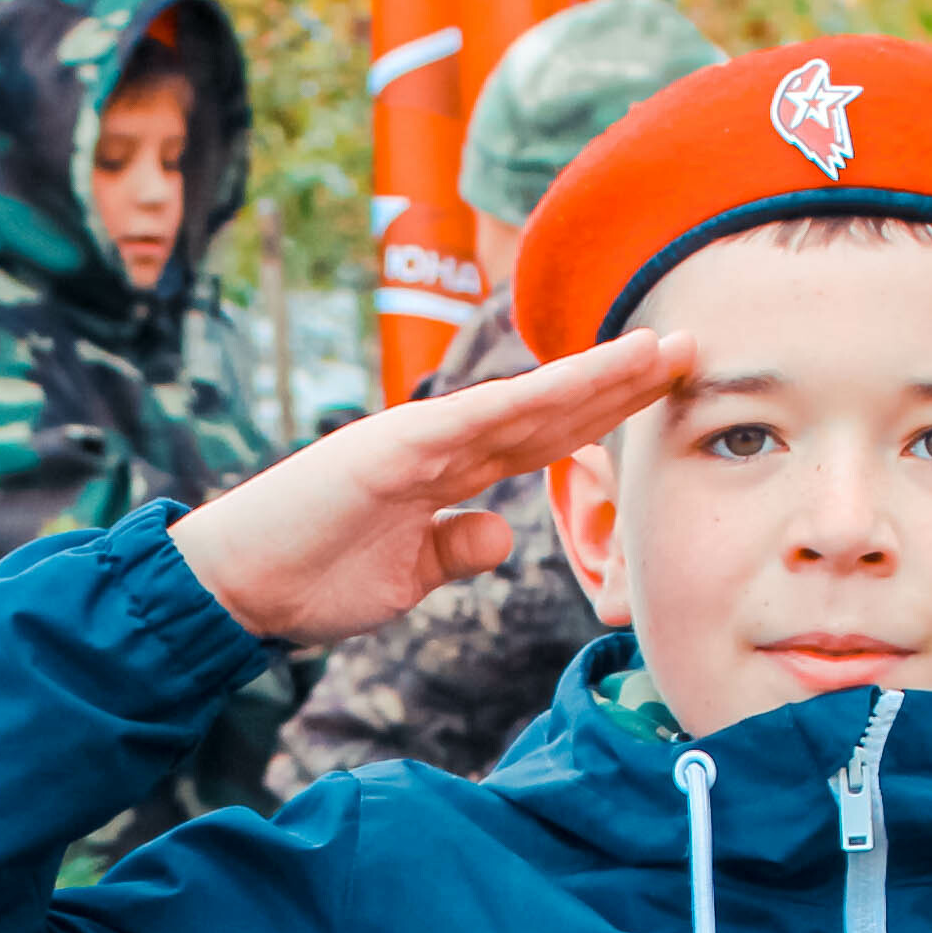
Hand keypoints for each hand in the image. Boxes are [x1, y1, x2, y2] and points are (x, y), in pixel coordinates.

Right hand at [171, 330, 694, 646]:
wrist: (238, 585)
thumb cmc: (311, 578)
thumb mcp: (408, 575)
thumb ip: (455, 547)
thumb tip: (501, 533)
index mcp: (447, 467)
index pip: (545, 432)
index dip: (608, 409)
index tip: (668, 390)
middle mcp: (441, 441)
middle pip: (551, 405)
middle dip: (623, 379)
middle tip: (692, 347)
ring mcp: (417, 439)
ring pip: (525, 403)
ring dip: (595, 377)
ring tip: (659, 351)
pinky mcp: (390, 451)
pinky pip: (474, 423)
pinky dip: (526, 401)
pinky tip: (580, 382)